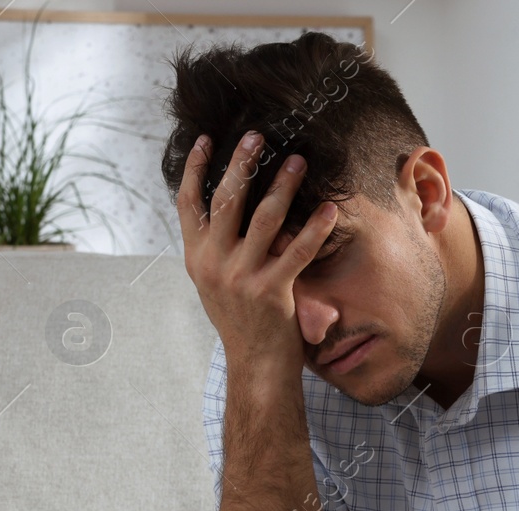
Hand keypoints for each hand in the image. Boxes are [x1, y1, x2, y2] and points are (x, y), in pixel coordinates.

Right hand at [174, 129, 336, 374]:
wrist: (255, 366)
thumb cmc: (242, 322)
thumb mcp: (214, 284)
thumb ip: (215, 249)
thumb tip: (223, 210)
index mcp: (196, 258)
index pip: (188, 203)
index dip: (197, 169)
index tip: (208, 139)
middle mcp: (213, 264)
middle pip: (226, 200)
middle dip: (241, 164)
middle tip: (257, 135)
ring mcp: (240, 278)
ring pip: (263, 219)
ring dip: (282, 185)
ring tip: (298, 160)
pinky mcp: (271, 292)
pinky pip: (297, 252)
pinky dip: (315, 228)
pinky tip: (329, 209)